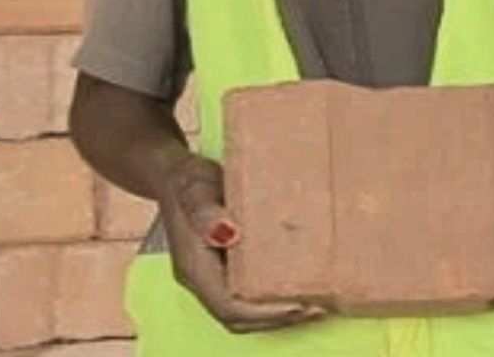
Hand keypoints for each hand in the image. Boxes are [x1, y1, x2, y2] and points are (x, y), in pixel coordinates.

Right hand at [154, 153, 326, 332]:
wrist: (176, 175)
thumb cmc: (187, 179)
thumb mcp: (194, 188)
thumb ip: (206, 211)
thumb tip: (228, 234)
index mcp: (194, 268)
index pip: (228, 306)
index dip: (263, 313)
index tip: (298, 305)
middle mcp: (202, 281)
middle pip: (238, 318)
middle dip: (277, 318)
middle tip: (317, 308)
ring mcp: (212, 278)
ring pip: (244, 313)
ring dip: (278, 314)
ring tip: (315, 304)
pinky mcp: (225, 270)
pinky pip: (248, 298)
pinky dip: (273, 301)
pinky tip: (300, 288)